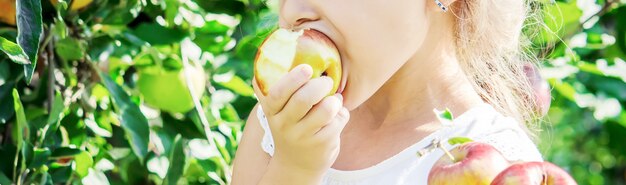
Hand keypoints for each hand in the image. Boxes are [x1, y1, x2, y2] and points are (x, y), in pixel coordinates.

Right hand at [253, 64, 349, 178]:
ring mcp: (303, 136)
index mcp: (272, 111)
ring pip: (325, 109)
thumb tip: (292, 49)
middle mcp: (284, 125)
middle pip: (303, 99)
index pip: (277, 93)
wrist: (296, 165)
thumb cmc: (290, 125)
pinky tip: (337, 116)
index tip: (307, 68)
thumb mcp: (279, 111)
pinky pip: (338, 120)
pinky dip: (342, 114)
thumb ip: (281, 88)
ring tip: (333, 100)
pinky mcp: (322, 145)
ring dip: (334, 100)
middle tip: (326, 81)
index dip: (292, 79)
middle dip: (320, 84)